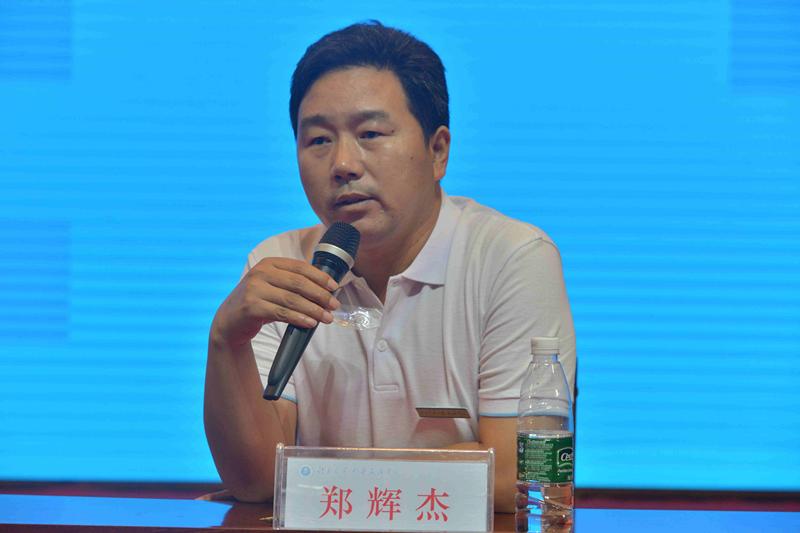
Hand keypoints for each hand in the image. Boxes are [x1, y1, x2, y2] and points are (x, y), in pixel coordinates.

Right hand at [212, 257, 339, 347]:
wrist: (229, 320)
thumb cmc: (258, 302)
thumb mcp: (273, 286)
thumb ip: (292, 284)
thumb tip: (325, 291)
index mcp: (269, 264)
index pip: (300, 267)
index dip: (319, 277)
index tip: (334, 287)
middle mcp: (260, 273)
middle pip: (298, 283)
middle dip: (320, 295)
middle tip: (334, 305)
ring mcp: (254, 289)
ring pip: (292, 299)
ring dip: (313, 309)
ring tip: (326, 318)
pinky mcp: (251, 307)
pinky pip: (281, 313)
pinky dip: (298, 318)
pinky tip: (310, 323)